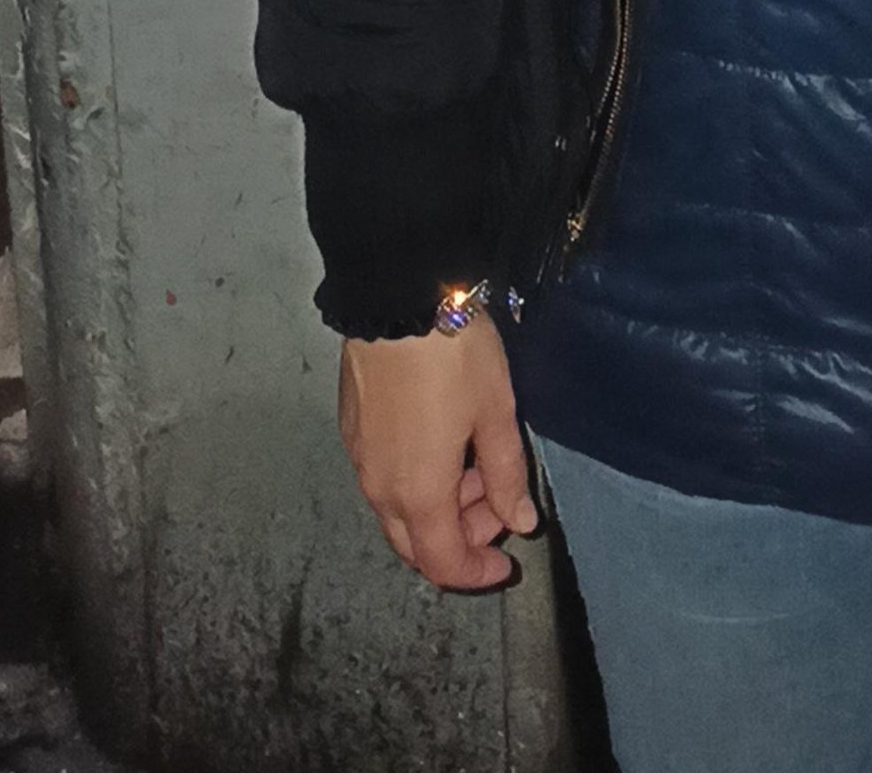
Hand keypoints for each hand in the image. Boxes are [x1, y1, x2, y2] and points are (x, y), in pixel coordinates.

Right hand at [337, 313, 536, 590]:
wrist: (397, 298)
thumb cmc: (454, 357)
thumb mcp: (495, 413)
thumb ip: (507, 476)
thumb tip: (520, 522)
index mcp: (418, 495)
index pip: (444, 564)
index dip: (477, 573)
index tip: (508, 561)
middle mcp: (380, 489)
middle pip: (416, 544)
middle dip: (461, 538)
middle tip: (497, 503)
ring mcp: (359, 459)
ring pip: (398, 510)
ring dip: (440, 506)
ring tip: (476, 463)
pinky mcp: (351, 430)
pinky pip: (384, 478)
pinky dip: (417, 480)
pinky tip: (444, 442)